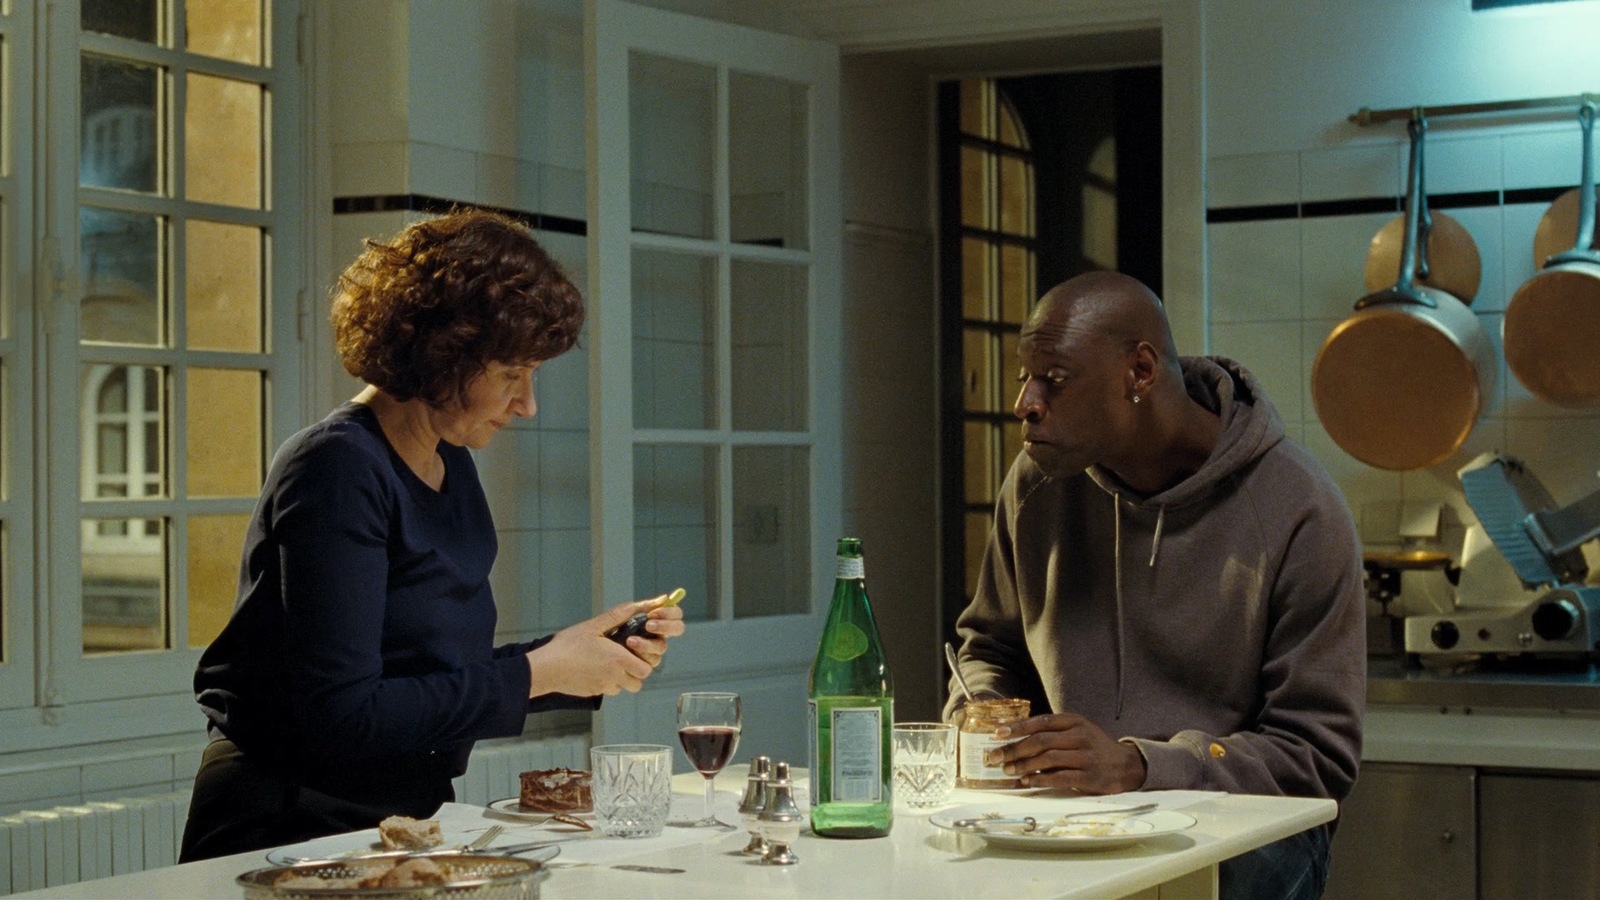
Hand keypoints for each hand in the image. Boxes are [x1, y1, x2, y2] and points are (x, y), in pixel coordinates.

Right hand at [524, 596, 683, 697]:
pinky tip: (596, 669)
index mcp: (618, 659)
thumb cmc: (568, 645)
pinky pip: (608, 690)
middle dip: (635, 672)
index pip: (645, 669)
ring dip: (622, 679)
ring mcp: (604, 687)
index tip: (633, 650)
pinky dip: (607, 683)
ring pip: (623, 688)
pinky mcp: (593, 693)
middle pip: (638, 682)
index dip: (643, 660)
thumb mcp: (593, 626)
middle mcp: (615, 677)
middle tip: (624, 658)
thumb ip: (617, 616)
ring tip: (609, 663)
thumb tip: (638, 606)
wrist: (546, 668)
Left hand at [986, 712, 1146, 793]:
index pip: (1041, 722)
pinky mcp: (1090, 777)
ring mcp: (1086, 757)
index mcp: (1075, 722)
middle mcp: (1080, 736)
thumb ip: (1053, 733)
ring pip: (1048, 759)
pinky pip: (1060, 778)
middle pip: (1041, 741)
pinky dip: (1040, 780)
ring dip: (1024, 765)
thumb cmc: (1094, 748)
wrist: (1127, 766)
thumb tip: (1016, 740)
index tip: (997, 733)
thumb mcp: (1078, 732)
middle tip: (994, 757)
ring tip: (1007, 770)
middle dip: (1014, 749)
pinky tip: (1027, 781)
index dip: (1017, 727)